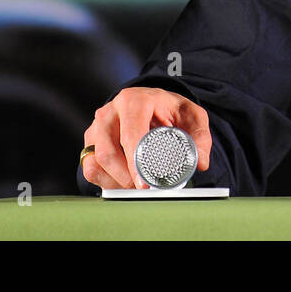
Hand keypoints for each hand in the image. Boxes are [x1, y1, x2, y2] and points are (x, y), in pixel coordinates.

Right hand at [80, 87, 211, 189]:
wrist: (153, 104)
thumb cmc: (170, 110)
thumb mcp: (191, 116)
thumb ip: (200, 137)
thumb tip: (200, 162)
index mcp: (134, 101)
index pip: (131, 135)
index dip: (136, 162)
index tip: (145, 184)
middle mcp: (110, 112)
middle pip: (109, 152)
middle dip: (126, 177)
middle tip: (145, 190)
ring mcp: (97, 127)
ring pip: (97, 162)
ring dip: (117, 181)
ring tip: (137, 187)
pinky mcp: (90, 142)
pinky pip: (90, 168)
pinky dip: (106, 181)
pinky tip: (124, 183)